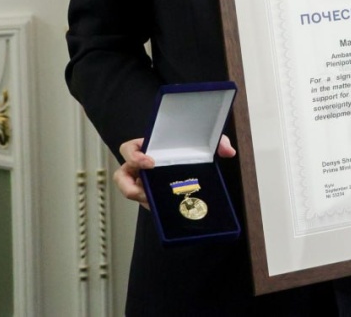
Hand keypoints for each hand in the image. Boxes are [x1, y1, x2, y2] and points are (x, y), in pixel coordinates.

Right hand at [113, 134, 235, 209]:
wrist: (194, 164)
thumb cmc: (192, 148)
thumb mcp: (204, 142)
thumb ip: (217, 142)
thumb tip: (228, 151)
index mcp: (149, 148)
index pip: (128, 148)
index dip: (134, 156)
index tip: (150, 162)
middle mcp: (142, 165)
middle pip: (121, 175)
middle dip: (128, 185)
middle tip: (145, 191)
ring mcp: (144, 182)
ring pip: (129, 192)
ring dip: (138, 198)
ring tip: (152, 203)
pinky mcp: (150, 195)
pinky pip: (145, 202)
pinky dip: (150, 206)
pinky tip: (161, 208)